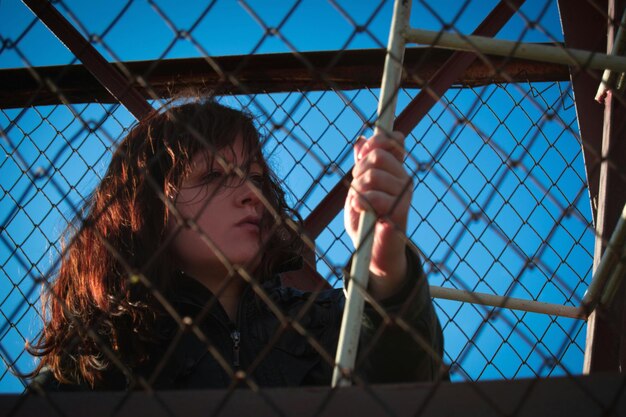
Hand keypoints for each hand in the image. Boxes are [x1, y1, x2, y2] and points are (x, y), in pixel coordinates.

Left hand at [344, 131, 412, 299]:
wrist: (373, 251)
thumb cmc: (366, 219)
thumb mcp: (359, 188)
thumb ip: (362, 165)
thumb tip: (360, 140)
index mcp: (396, 171)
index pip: (393, 141)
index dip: (375, 143)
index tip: (362, 155)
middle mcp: (404, 180)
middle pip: (377, 157)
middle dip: (359, 170)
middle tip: (356, 188)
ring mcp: (404, 196)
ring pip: (372, 176)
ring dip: (357, 190)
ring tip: (359, 203)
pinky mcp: (400, 212)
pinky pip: (374, 198)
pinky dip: (361, 203)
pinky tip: (360, 209)